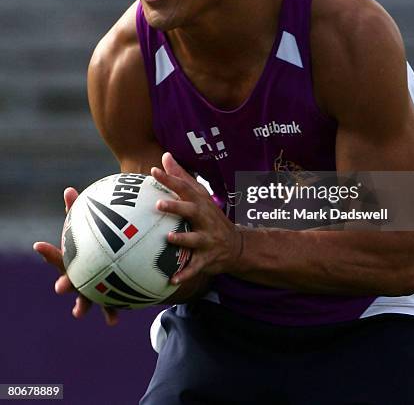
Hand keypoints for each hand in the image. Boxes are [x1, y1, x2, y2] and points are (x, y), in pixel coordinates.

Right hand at [33, 187, 118, 325]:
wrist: (111, 269)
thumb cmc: (94, 247)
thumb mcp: (88, 230)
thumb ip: (78, 213)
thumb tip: (68, 189)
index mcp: (73, 262)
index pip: (59, 255)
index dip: (47, 251)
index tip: (38, 244)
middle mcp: (78, 278)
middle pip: (68, 281)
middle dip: (63, 284)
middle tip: (59, 287)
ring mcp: (90, 291)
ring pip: (84, 300)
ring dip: (83, 307)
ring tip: (78, 313)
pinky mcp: (105, 300)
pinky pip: (110, 307)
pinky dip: (111, 313)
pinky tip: (115, 321)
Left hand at [152, 153, 243, 285]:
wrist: (237, 245)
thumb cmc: (210, 217)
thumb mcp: (200, 196)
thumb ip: (182, 177)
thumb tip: (165, 156)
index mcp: (201, 203)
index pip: (185, 187)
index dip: (170, 178)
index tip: (154, 170)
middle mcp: (206, 220)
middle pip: (192, 211)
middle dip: (177, 207)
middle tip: (158, 203)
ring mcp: (208, 240)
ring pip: (195, 239)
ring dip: (182, 239)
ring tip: (168, 238)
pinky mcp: (207, 259)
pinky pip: (195, 268)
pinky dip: (185, 274)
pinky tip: (172, 280)